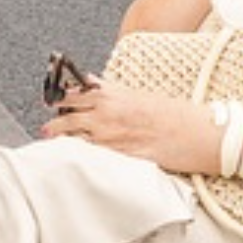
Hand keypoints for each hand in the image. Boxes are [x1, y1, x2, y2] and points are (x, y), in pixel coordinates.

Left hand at [40, 77, 215, 172]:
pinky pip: (93, 159)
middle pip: (66, 119)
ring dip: (65, 142)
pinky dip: (83, 158)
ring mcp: (110, 139)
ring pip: (75, 141)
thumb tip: (88, 82)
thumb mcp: (135, 92)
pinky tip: (78, 160)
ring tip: (56, 144)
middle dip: (55, 124)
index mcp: (108, 96)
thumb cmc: (170, 112)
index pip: (70, 96)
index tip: (48, 103)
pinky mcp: (120, 159)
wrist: (195, 132)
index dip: (57, 100)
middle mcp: (105, 116)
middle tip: (48, 129)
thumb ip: (108, 88)